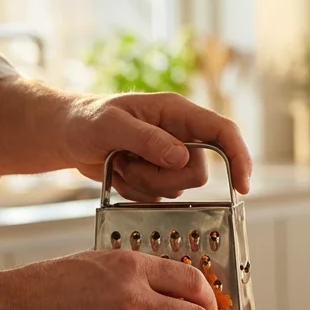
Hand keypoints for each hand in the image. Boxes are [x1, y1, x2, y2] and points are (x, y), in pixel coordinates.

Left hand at [60, 91, 252, 201]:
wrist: (67, 135)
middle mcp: (180, 134)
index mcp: (177, 112)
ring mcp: (170, 156)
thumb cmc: (85, 119)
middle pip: (198, 173)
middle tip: (128, 164)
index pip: (222, 132)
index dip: (239, 157)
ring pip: (179, 189)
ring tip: (120, 164)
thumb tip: (181, 158)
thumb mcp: (110, 125)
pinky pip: (161, 197)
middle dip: (163, 178)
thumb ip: (147, 139)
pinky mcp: (159, 175)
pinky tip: (120, 174)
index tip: (243, 185)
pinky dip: (137, 192)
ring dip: (145, 184)